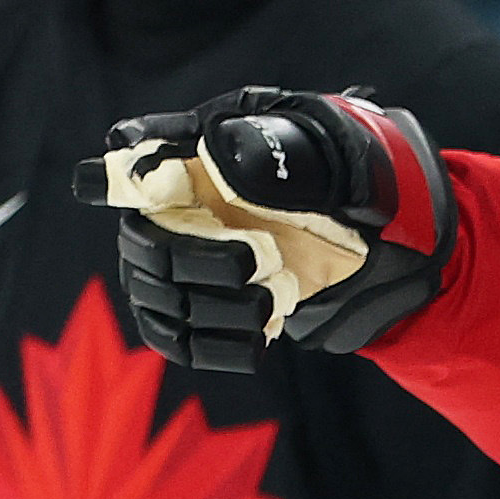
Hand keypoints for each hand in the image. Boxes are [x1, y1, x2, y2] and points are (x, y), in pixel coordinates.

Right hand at [73, 87, 456, 370]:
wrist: (397, 246)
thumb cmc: (364, 186)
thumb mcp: (343, 160)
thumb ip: (285, 152)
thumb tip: (223, 153)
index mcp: (209, 155)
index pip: (137, 155)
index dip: (113, 172)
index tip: (102, 182)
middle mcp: (188, 208)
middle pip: (143, 240)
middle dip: (190, 258)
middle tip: (253, 261)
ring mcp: (194, 261)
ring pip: (156, 293)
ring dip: (207, 303)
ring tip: (265, 299)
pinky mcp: (208, 310)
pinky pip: (176, 338)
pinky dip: (209, 346)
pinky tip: (255, 340)